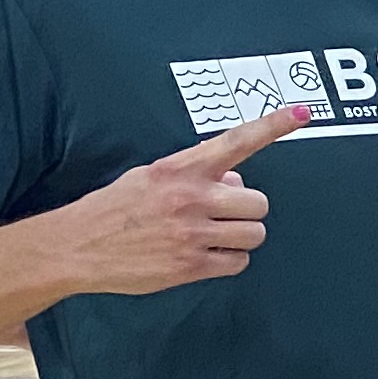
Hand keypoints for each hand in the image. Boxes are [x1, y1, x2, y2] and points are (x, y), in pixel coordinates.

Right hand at [56, 104, 304, 294]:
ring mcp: (192, 233)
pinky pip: (238, 262)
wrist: (75, 246)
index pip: (235, 142)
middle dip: (245, 210)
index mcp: (179, 169)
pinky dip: (228, 260)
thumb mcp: (149, 177)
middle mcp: (190, 197)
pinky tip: (203, 255)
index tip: (302, 113)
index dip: (272, 127)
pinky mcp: (191, 265)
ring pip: (254, 233)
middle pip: (259, 202)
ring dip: (239, 236)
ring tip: (211, 234)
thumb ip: (194, 174)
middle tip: (220, 213)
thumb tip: (234, 180)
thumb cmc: (114, 209)